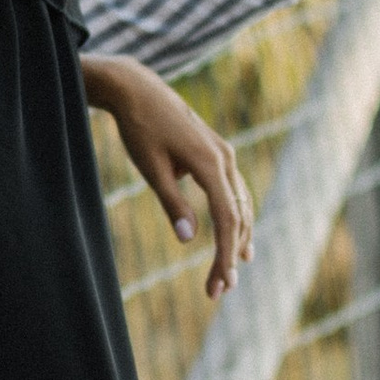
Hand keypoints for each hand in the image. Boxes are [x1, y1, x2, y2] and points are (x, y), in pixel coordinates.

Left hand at [84, 57, 253, 298]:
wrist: (138, 89)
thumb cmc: (140, 128)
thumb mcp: (151, 168)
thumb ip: (172, 203)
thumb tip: (189, 240)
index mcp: (210, 163)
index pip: (227, 219)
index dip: (224, 255)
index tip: (219, 284)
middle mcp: (225, 158)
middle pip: (238, 215)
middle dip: (230, 255)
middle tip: (220, 290)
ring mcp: (224, 153)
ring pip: (241, 203)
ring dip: (238, 238)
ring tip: (234, 269)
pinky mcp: (218, 152)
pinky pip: (235, 191)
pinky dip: (237, 216)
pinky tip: (235, 236)